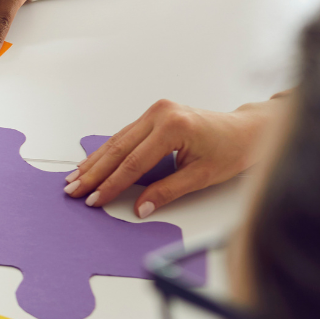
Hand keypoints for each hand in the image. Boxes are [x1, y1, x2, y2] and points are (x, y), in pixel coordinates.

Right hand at [65, 98, 280, 217]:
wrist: (245, 130)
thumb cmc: (231, 150)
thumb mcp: (201, 176)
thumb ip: (167, 191)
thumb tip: (141, 208)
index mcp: (173, 127)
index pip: (134, 163)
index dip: (112, 184)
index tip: (95, 199)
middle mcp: (160, 114)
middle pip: (118, 149)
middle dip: (94, 173)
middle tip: (74, 190)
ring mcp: (155, 111)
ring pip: (116, 141)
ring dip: (95, 162)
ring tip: (75, 179)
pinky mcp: (153, 114)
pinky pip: (124, 135)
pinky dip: (107, 152)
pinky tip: (91, 164)